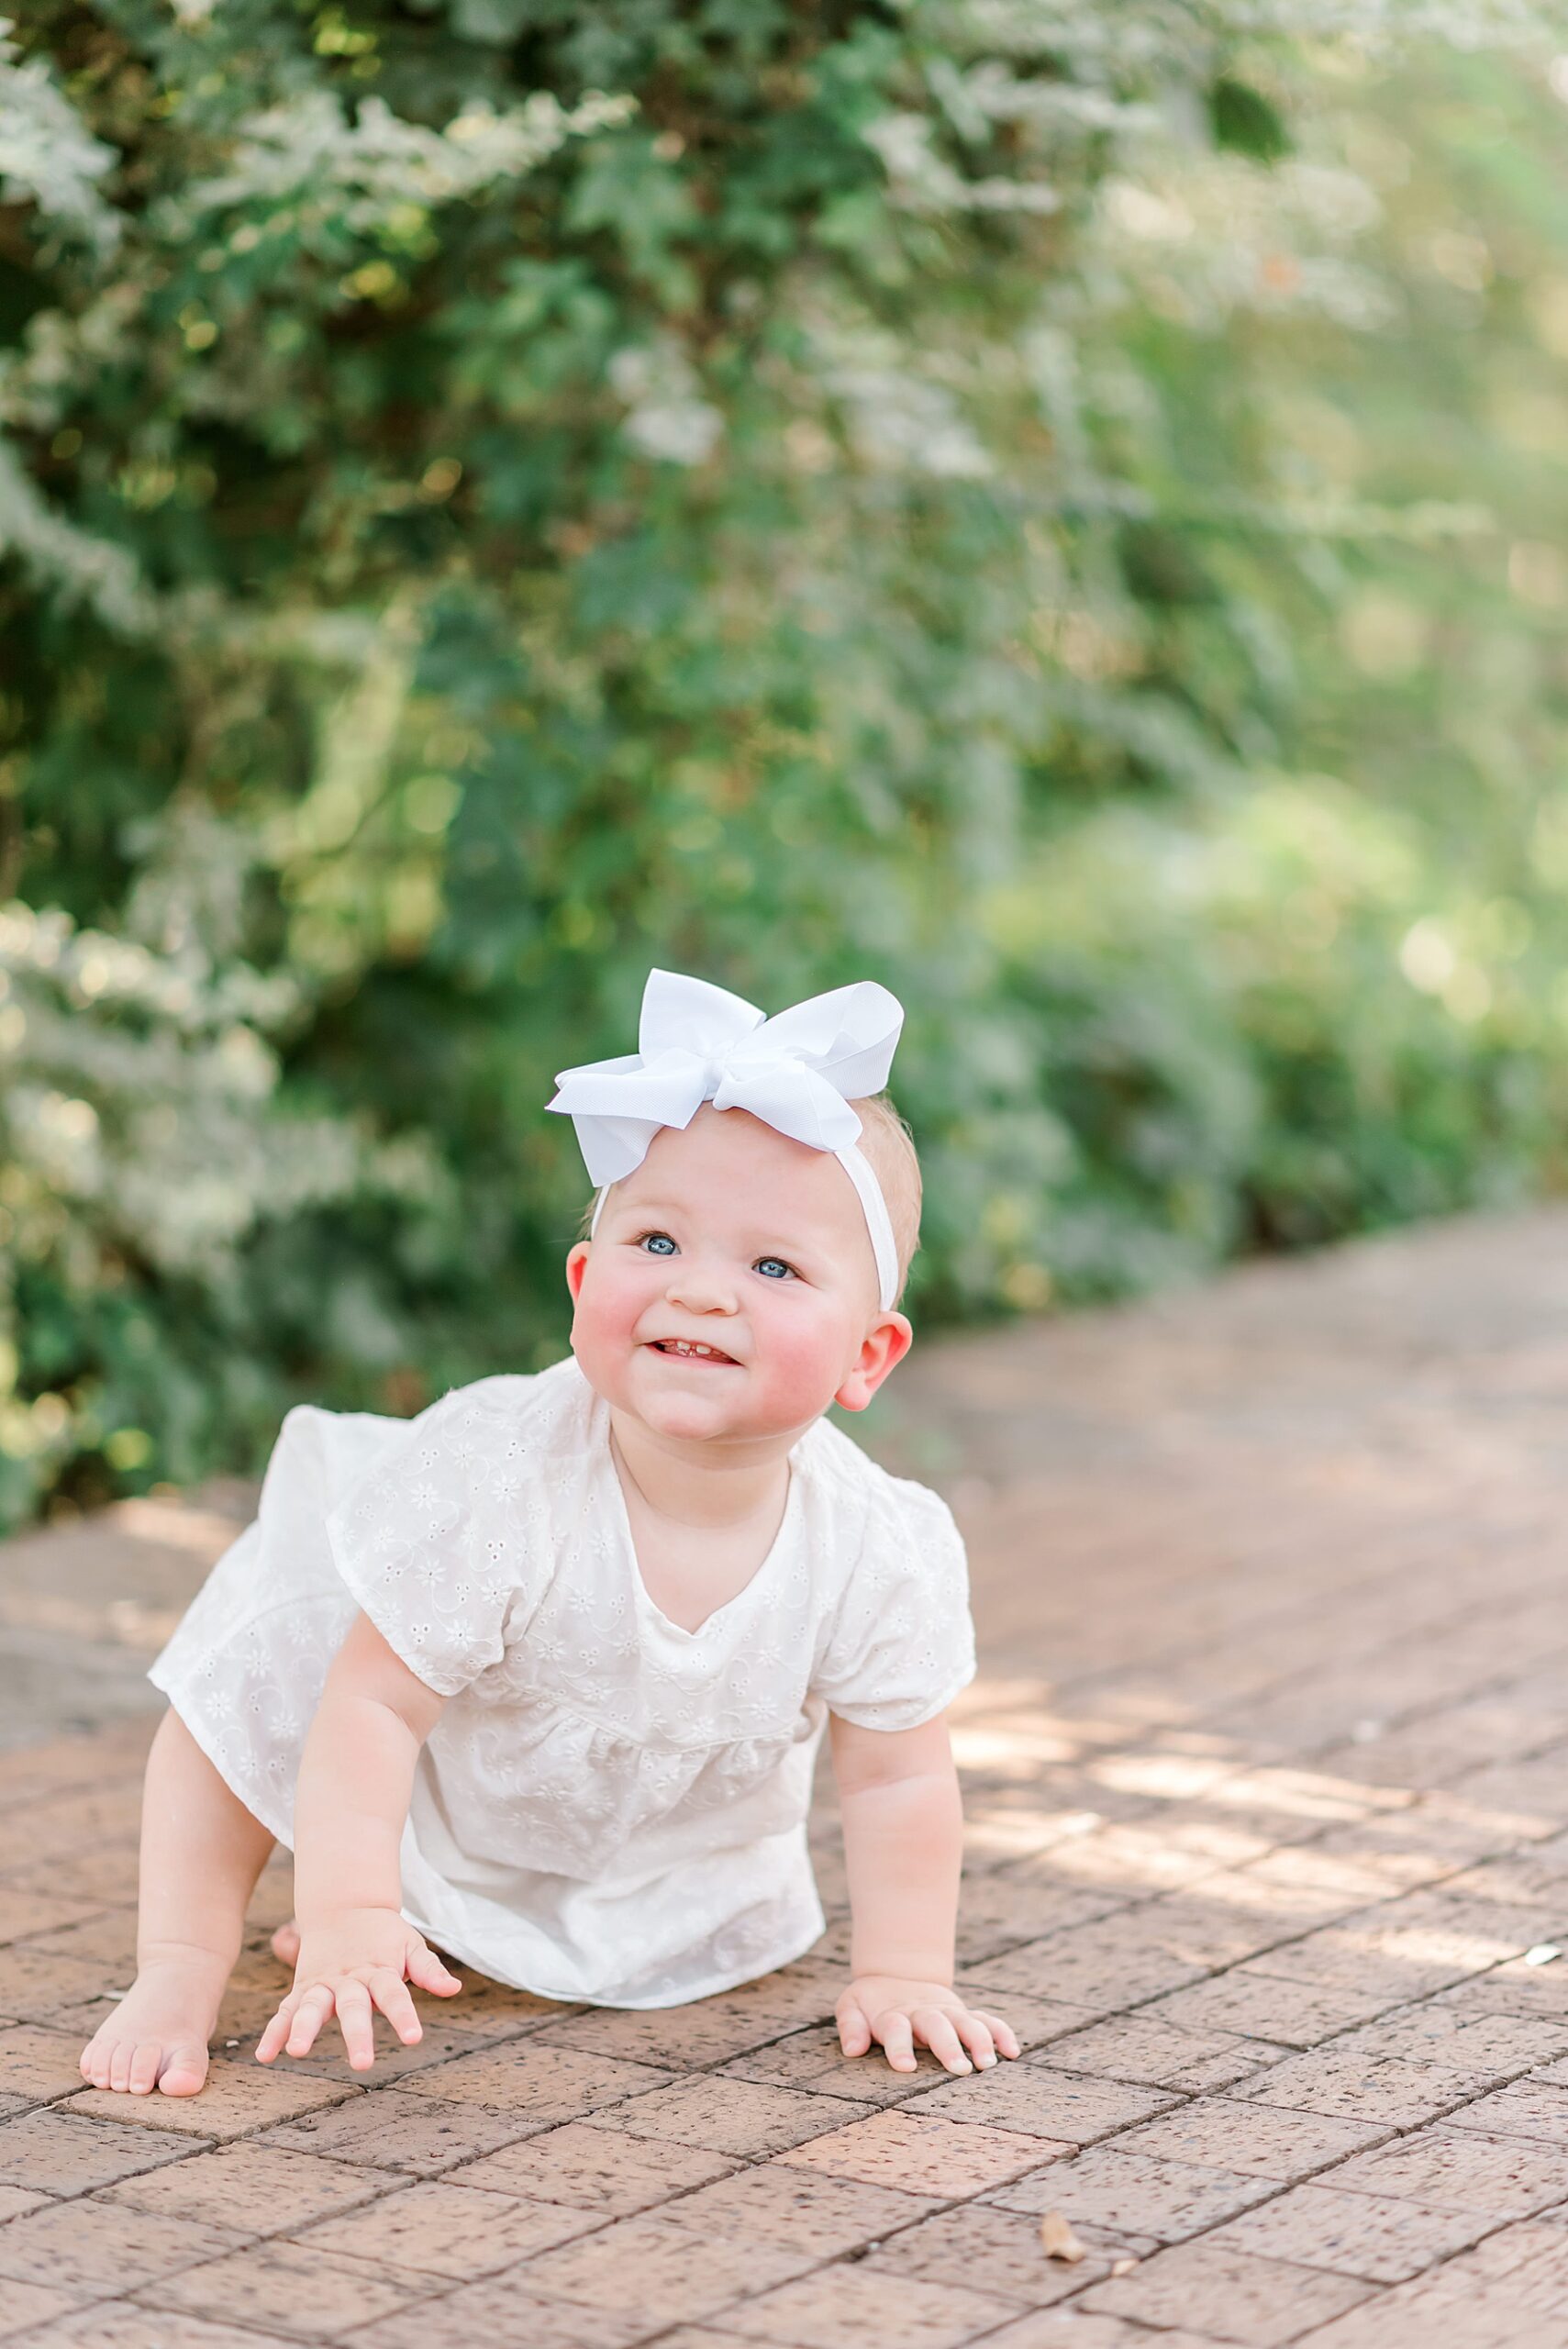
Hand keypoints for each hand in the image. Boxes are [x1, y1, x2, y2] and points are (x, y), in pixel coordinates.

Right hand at [255, 1905, 462, 2071]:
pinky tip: (264, 2056)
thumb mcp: (410, 1944)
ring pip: (312, 2006)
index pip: (394, 1994)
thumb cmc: (384, 1933)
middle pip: (353, 2006)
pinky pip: (286, 2010)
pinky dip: (274, 2031)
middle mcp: (349, 1978)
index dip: (404, 2016)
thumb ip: (428, 1969)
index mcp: (379, 1969)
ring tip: (297, 2052)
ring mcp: (323, 1983)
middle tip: (363, 2064)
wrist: (345, 1905)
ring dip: (304, 2029)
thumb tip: (453, 1989)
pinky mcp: (303, 1988)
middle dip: (357, 2034)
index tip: (413, 2039)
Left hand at [836, 1975, 1020, 2075]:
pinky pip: (986, 2020)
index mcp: (893, 2014)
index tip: (906, 2067)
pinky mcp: (962, 2014)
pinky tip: (1013, 2051)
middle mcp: (922, 2012)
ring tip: (989, 2065)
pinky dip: (1000, 2033)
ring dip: (979, 2041)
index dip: (898, 2046)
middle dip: (949, 2046)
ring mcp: (946, 2012)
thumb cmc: (871, 2002)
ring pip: (966, 2022)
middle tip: (960, 2070)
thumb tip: (852, 2050)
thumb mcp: (851, 2006)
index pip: (895, 2028)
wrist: (896, 1974)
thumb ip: (851, 2025)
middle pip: (937, 2025)